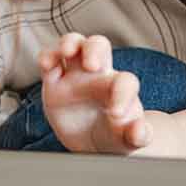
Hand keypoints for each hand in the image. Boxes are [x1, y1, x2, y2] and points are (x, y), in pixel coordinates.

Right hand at [36, 33, 152, 153]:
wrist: (93, 141)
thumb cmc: (114, 135)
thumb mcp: (128, 140)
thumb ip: (137, 135)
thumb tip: (139, 131)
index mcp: (120, 88)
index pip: (125, 82)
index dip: (122, 95)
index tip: (116, 115)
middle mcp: (98, 75)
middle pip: (99, 46)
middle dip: (94, 50)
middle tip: (92, 66)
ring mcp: (75, 75)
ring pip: (74, 44)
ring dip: (69, 43)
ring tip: (67, 52)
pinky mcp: (54, 82)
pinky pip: (49, 61)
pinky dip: (47, 57)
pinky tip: (47, 64)